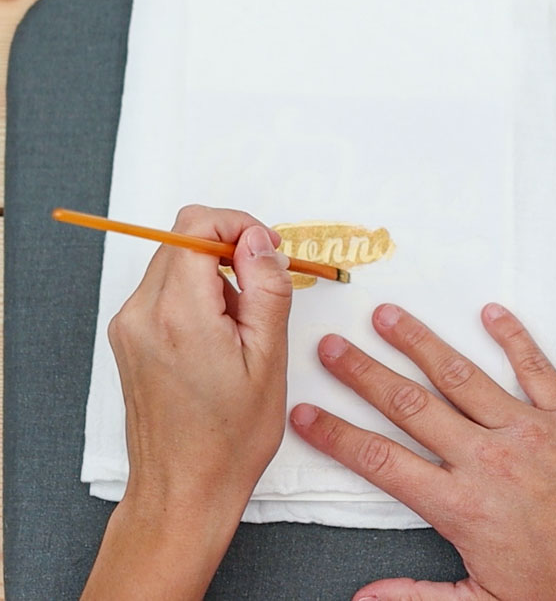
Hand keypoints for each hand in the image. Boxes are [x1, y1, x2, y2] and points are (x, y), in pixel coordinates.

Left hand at [84, 204, 292, 599]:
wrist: (182, 490)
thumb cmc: (229, 437)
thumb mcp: (269, 358)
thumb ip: (267, 288)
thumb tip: (260, 241)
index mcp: (179, 314)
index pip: (197, 225)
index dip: (238, 225)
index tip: (266, 250)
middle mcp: (142, 313)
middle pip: (184, 238)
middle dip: (230, 248)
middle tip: (264, 285)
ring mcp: (129, 325)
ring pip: (175, 262)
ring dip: (214, 274)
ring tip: (241, 324)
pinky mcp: (127, 337)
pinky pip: (164, 289)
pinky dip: (197, 294)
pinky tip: (219, 334)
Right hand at [290, 303, 555, 600]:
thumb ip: (420, 599)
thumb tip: (365, 600)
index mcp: (461, 503)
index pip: (381, 461)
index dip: (337, 435)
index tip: (307, 412)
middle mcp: (485, 456)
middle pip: (409, 405)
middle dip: (364, 373)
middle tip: (333, 346)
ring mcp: (523, 427)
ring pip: (460, 374)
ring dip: (420, 343)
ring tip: (389, 316)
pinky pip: (532, 365)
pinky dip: (511, 336)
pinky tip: (491, 312)